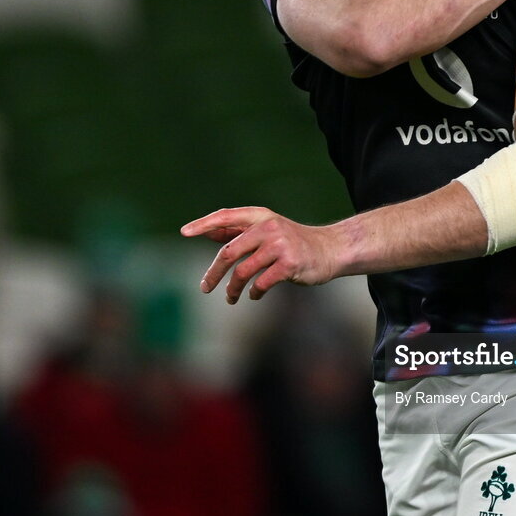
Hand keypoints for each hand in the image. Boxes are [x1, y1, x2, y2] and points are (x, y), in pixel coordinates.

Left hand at [180, 207, 340, 302]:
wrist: (330, 250)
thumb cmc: (293, 242)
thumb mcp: (267, 231)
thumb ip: (239, 231)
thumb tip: (208, 230)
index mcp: (261, 217)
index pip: (226, 217)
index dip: (204, 224)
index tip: (184, 232)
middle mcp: (268, 227)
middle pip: (229, 251)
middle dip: (214, 273)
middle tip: (205, 287)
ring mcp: (280, 245)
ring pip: (242, 271)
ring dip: (233, 289)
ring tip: (231, 298)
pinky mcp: (289, 264)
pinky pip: (260, 283)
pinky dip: (253, 292)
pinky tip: (254, 295)